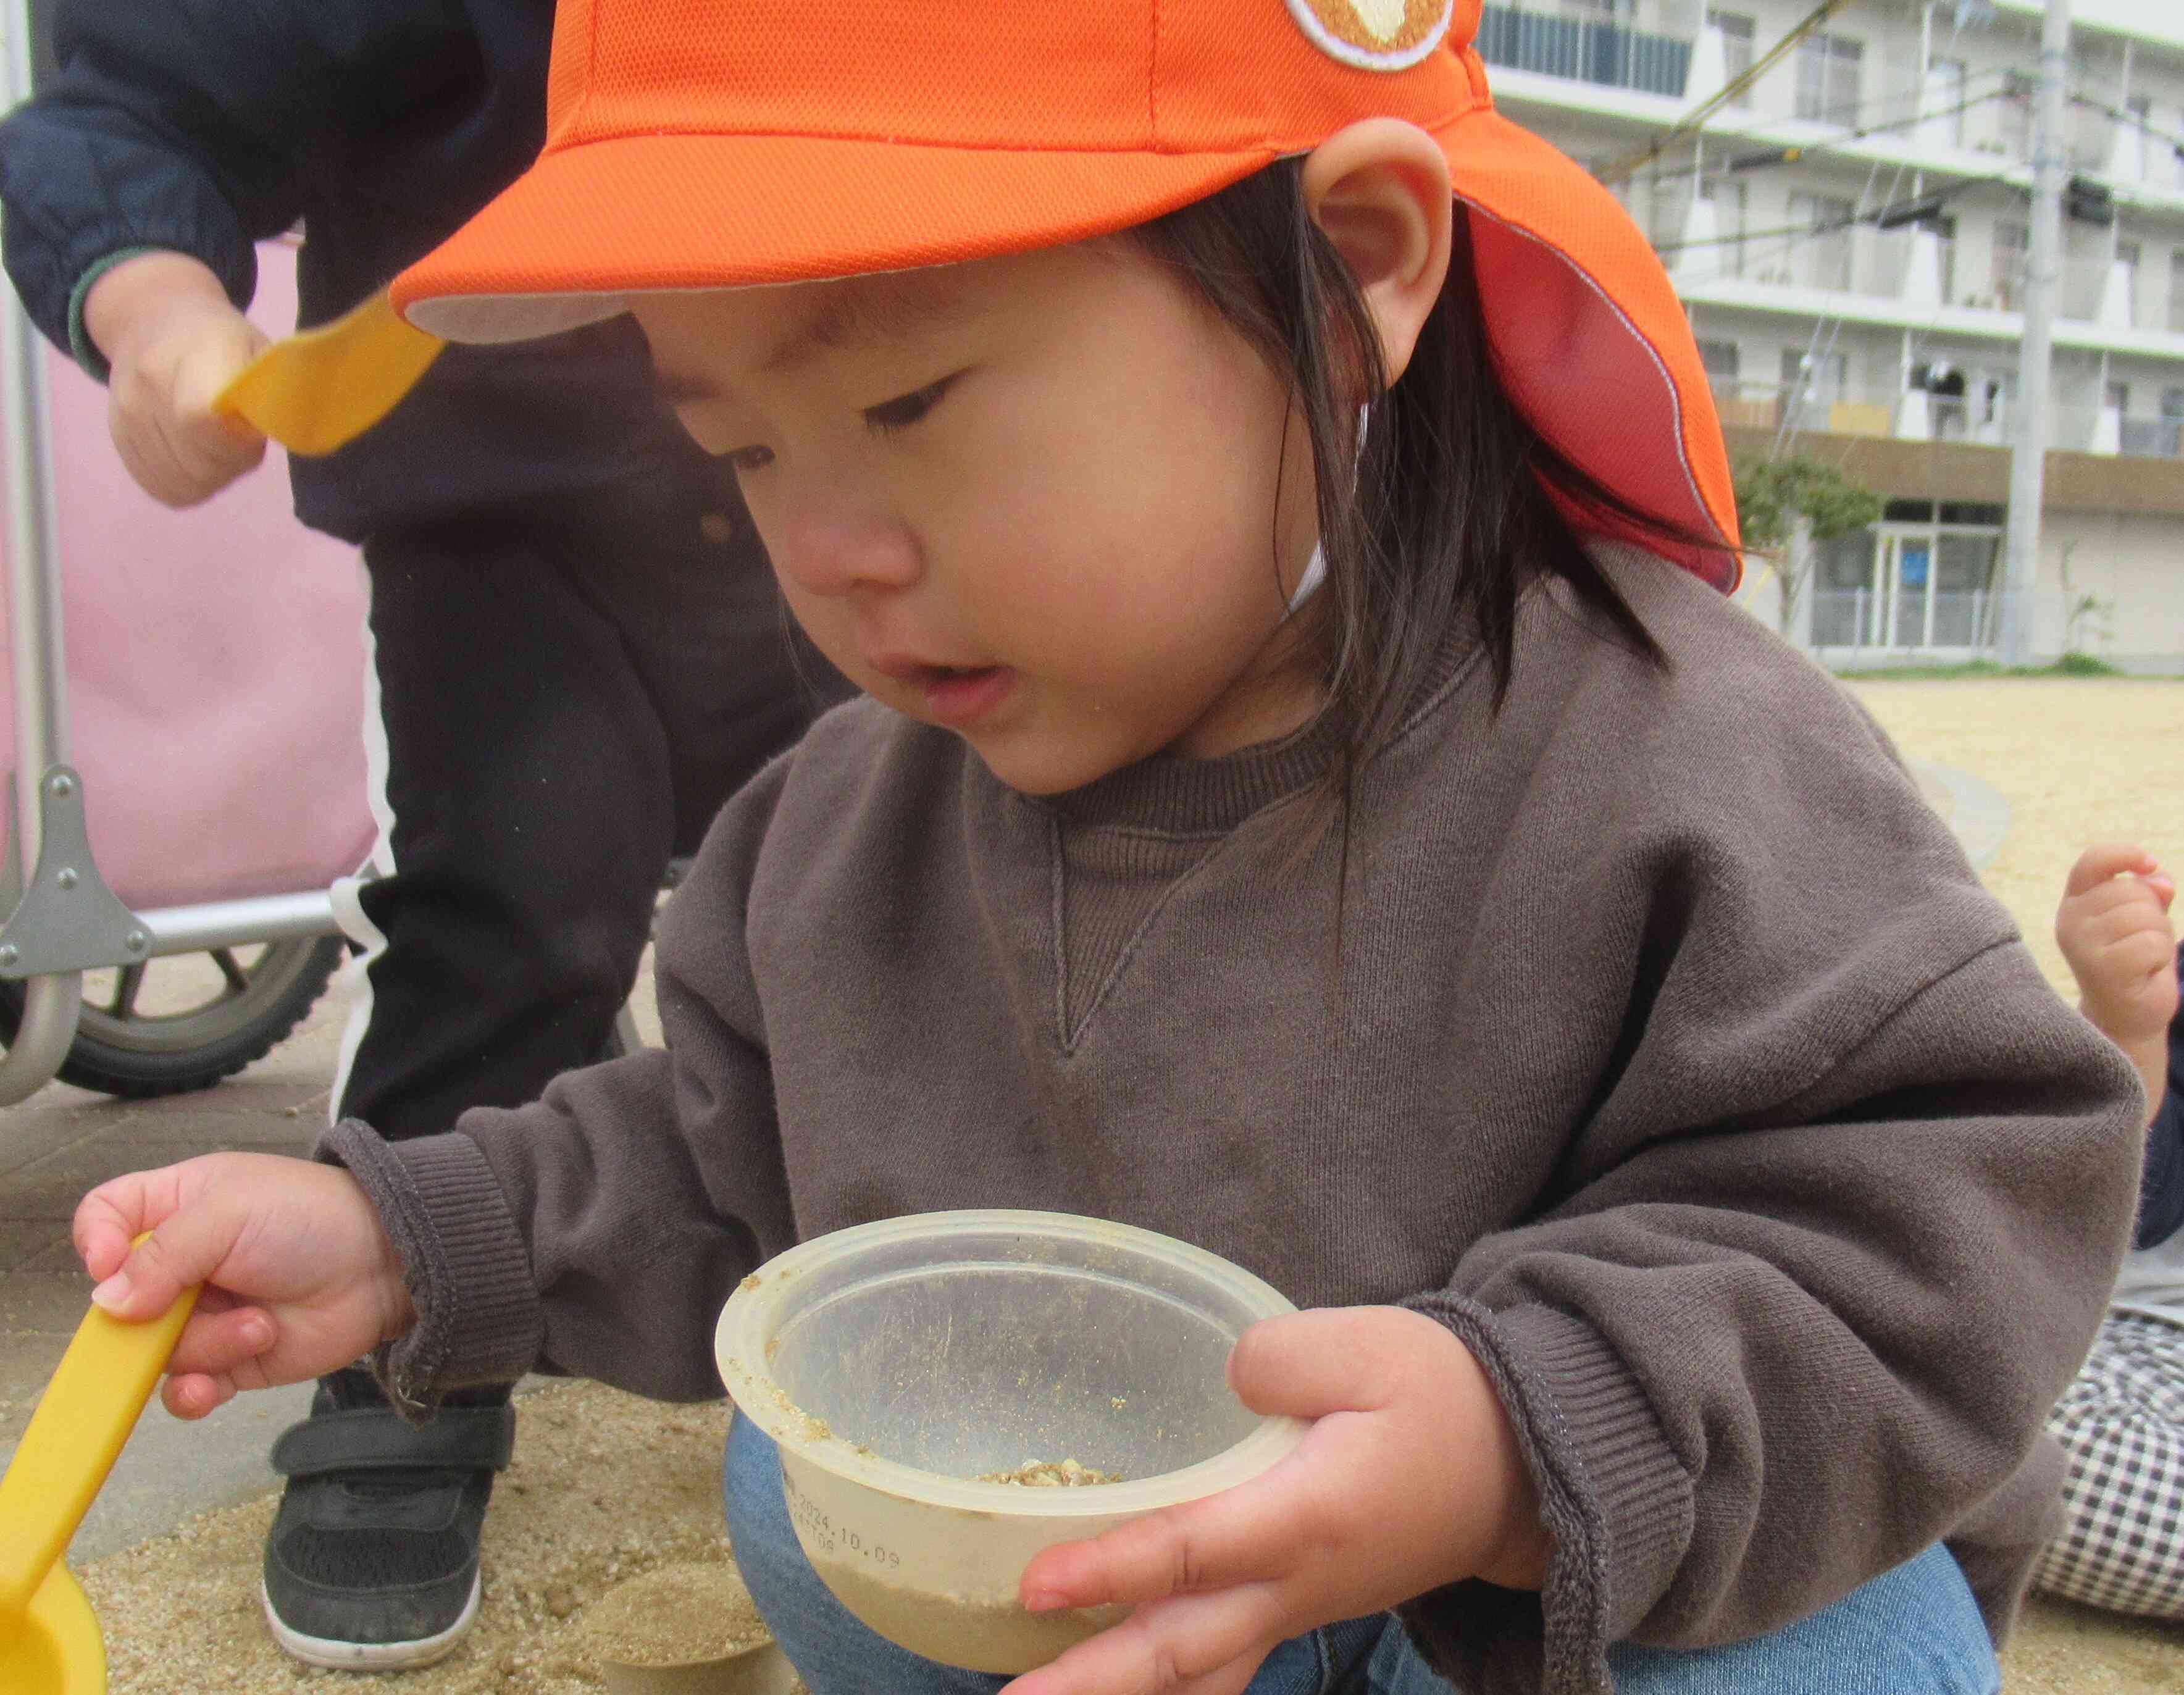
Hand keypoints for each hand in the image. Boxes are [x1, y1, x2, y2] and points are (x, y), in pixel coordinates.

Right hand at [73, 1152, 414, 1418]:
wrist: (384, 1266)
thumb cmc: (312, 1219)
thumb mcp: (230, 1214)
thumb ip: (162, 1254)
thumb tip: (106, 1302)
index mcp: (177, 1207)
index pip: (104, 1219)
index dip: (95, 1244)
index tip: (108, 1265)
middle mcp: (182, 1264)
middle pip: (117, 1304)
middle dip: (147, 1319)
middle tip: (182, 1309)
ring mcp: (203, 1314)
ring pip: (155, 1352)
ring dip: (204, 1345)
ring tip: (259, 1322)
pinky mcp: (229, 1359)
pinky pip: (184, 1390)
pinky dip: (194, 1392)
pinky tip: (213, 1387)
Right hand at [82, 251, 270, 505]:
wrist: (153, 320)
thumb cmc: (222, 339)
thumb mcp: (259, 350)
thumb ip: (272, 392)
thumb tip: (279, 431)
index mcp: (191, 355)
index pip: (200, 420)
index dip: (237, 442)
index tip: (253, 430)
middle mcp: (148, 385)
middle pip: (197, 463)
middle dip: (233, 463)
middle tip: (244, 440)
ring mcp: (126, 414)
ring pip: (183, 482)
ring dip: (214, 477)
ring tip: (223, 447)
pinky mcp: (119, 439)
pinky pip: (162, 487)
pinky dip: (190, 485)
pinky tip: (200, 458)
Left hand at [1001, 1306, 1547, 1694]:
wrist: (1522, 1465)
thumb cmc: (1444, 1401)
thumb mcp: (1372, 1348)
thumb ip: (1284, 1358)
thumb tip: (1224, 1380)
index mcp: (1308, 1518)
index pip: (1191, 1552)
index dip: (1110, 1569)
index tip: (1035, 1584)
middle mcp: (1295, 1583)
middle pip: (1179, 1648)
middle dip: (1091, 1682)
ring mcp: (1296, 1606)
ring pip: (1198, 1673)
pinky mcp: (1296, 1606)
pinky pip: (1220, 1663)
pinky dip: (1165, 1685)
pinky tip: (1116, 1685)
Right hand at [2057, 843, 2177, 1047]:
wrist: (2125, 1017)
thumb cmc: (2135, 963)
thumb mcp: (2142, 921)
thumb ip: (2149, 895)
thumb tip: (2161, 878)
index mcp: (2076, 903)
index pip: (2093, 861)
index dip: (2125, 854)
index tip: (2149, 862)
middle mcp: (2070, 920)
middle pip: (2133, 891)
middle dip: (2154, 914)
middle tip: (2142, 943)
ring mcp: (2082, 944)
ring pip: (2145, 916)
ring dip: (2159, 937)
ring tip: (2143, 959)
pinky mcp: (2101, 968)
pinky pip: (2152, 944)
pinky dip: (2160, 959)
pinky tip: (2144, 974)